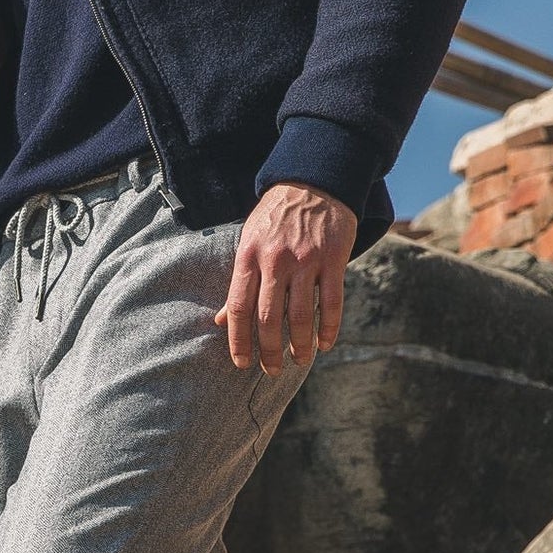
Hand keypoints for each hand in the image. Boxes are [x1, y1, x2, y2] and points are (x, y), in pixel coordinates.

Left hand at [218, 182, 356, 371]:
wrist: (314, 182)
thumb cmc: (276, 218)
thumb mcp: (249, 242)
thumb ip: (239, 283)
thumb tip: (219, 322)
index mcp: (248, 256)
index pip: (238, 307)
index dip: (238, 340)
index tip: (242, 362)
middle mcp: (275, 260)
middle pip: (268, 318)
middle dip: (269, 351)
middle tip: (272, 370)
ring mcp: (306, 260)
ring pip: (300, 315)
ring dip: (300, 345)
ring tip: (299, 361)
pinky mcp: (333, 259)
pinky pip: (331, 302)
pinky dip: (328, 328)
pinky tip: (324, 343)